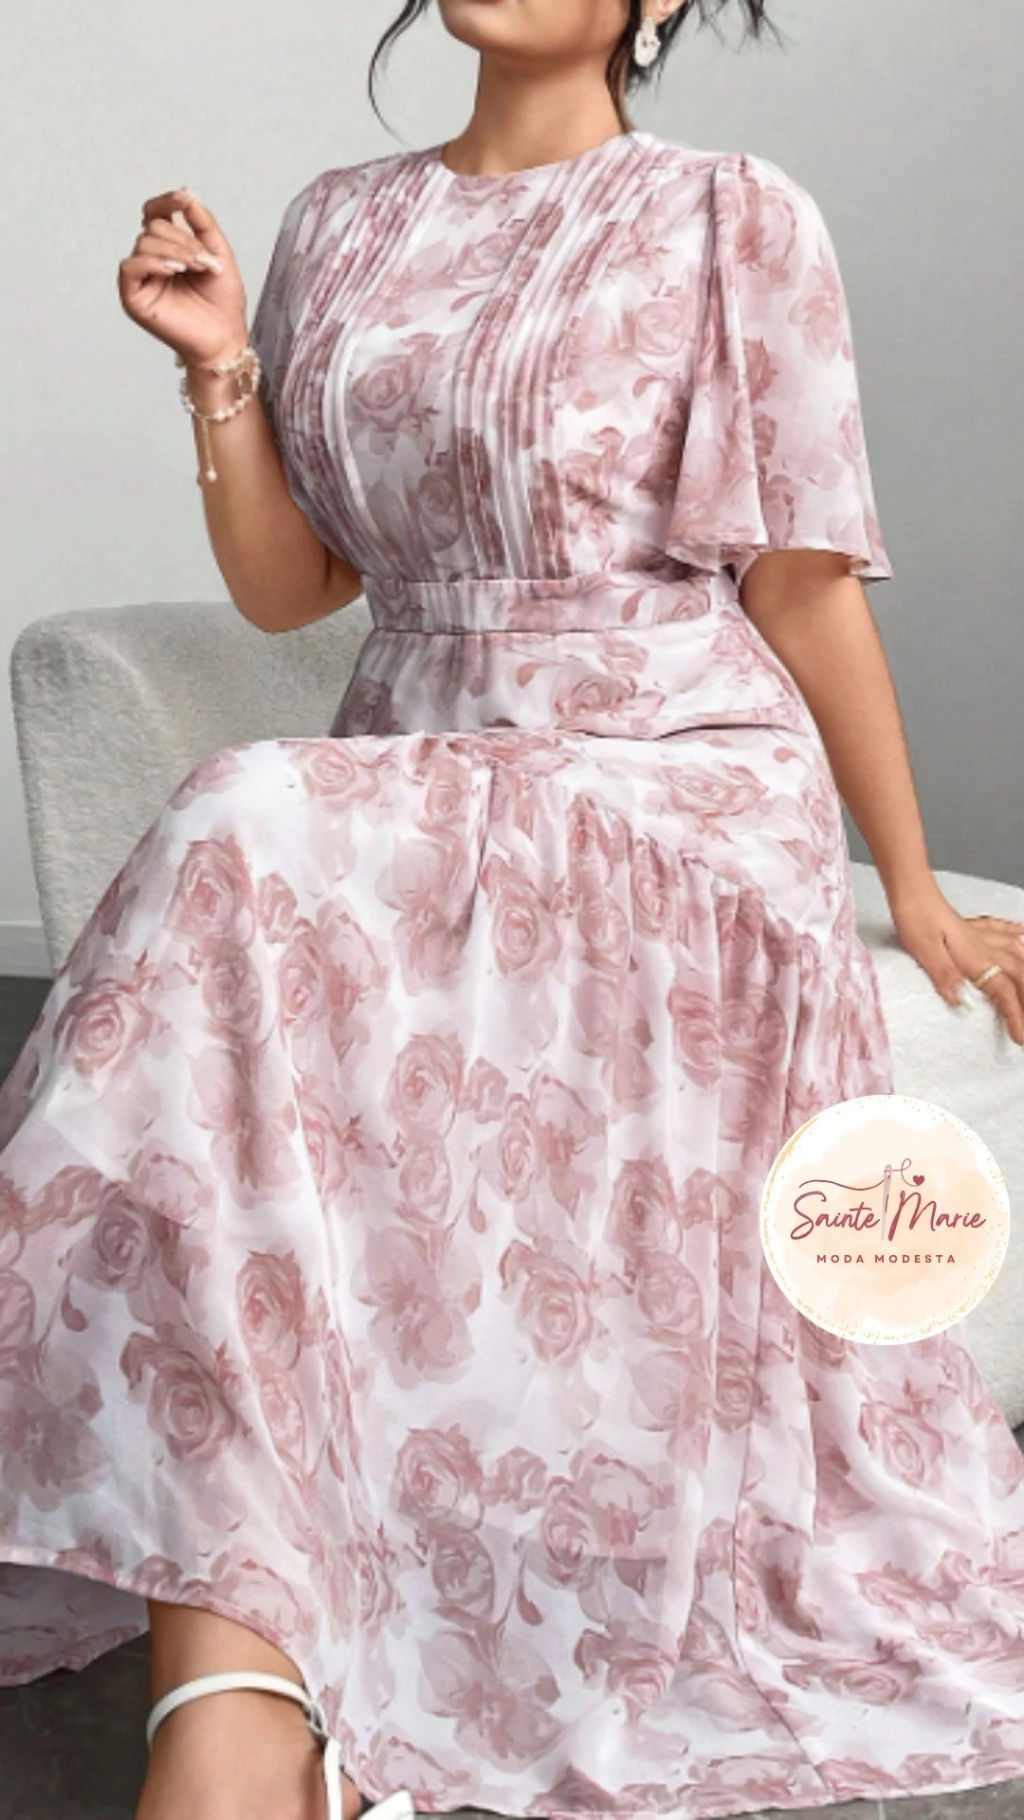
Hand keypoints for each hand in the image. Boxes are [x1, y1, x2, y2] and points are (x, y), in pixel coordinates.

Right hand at [118, 187, 248, 369]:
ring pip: (145, 243)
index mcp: (169, 249)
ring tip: (197, 269)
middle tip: (205, 262)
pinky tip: (173, 270)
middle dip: (183, 240)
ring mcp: (141, 279)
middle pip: (153, 228)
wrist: (224, 338)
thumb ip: (203, 222)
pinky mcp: (133, 297)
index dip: (165, 202)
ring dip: (176, 252)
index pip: (155, 214)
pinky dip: (153, 263)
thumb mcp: (218, 253)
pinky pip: (130, 266)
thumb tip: (186, 193)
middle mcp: (151, 261)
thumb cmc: (222, 303)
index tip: (183, 198)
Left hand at [889, 883, 1023, 1044]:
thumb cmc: (915, 918)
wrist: (910, 890)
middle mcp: (983, 947)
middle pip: (1018, 975)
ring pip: (1016, 953)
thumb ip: (946, 976)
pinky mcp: (970, 927)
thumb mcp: (925, 951)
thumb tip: (963, 1002)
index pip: (1003, 991)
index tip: (1020, 1037)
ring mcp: (979, 935)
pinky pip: (1001, 930)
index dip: (1015, 1015)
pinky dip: (1015, 932)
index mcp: (974, 957)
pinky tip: (1022, 932)